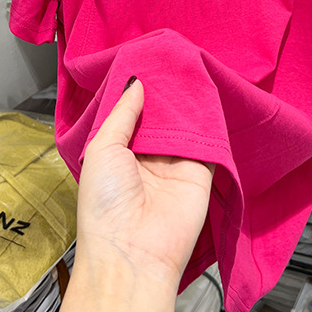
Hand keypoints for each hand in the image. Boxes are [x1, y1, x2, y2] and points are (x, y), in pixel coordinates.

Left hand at [74, 78, 213, 288]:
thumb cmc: (105, 206)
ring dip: (186, 103)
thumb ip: (122, 115)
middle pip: (161, 117)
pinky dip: (209, 120)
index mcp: (118, 154)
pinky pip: (209, 141)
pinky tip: (207, 94)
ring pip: (185, 125)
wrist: (133, 252)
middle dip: (165, 93)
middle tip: (172, 59)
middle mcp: (148, 158)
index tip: (147, 62)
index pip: (132, 115)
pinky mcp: (202, 172)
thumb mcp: (102, 150)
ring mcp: (176, 164)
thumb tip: (137, 83)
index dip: (138, 92)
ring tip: (189, 69)